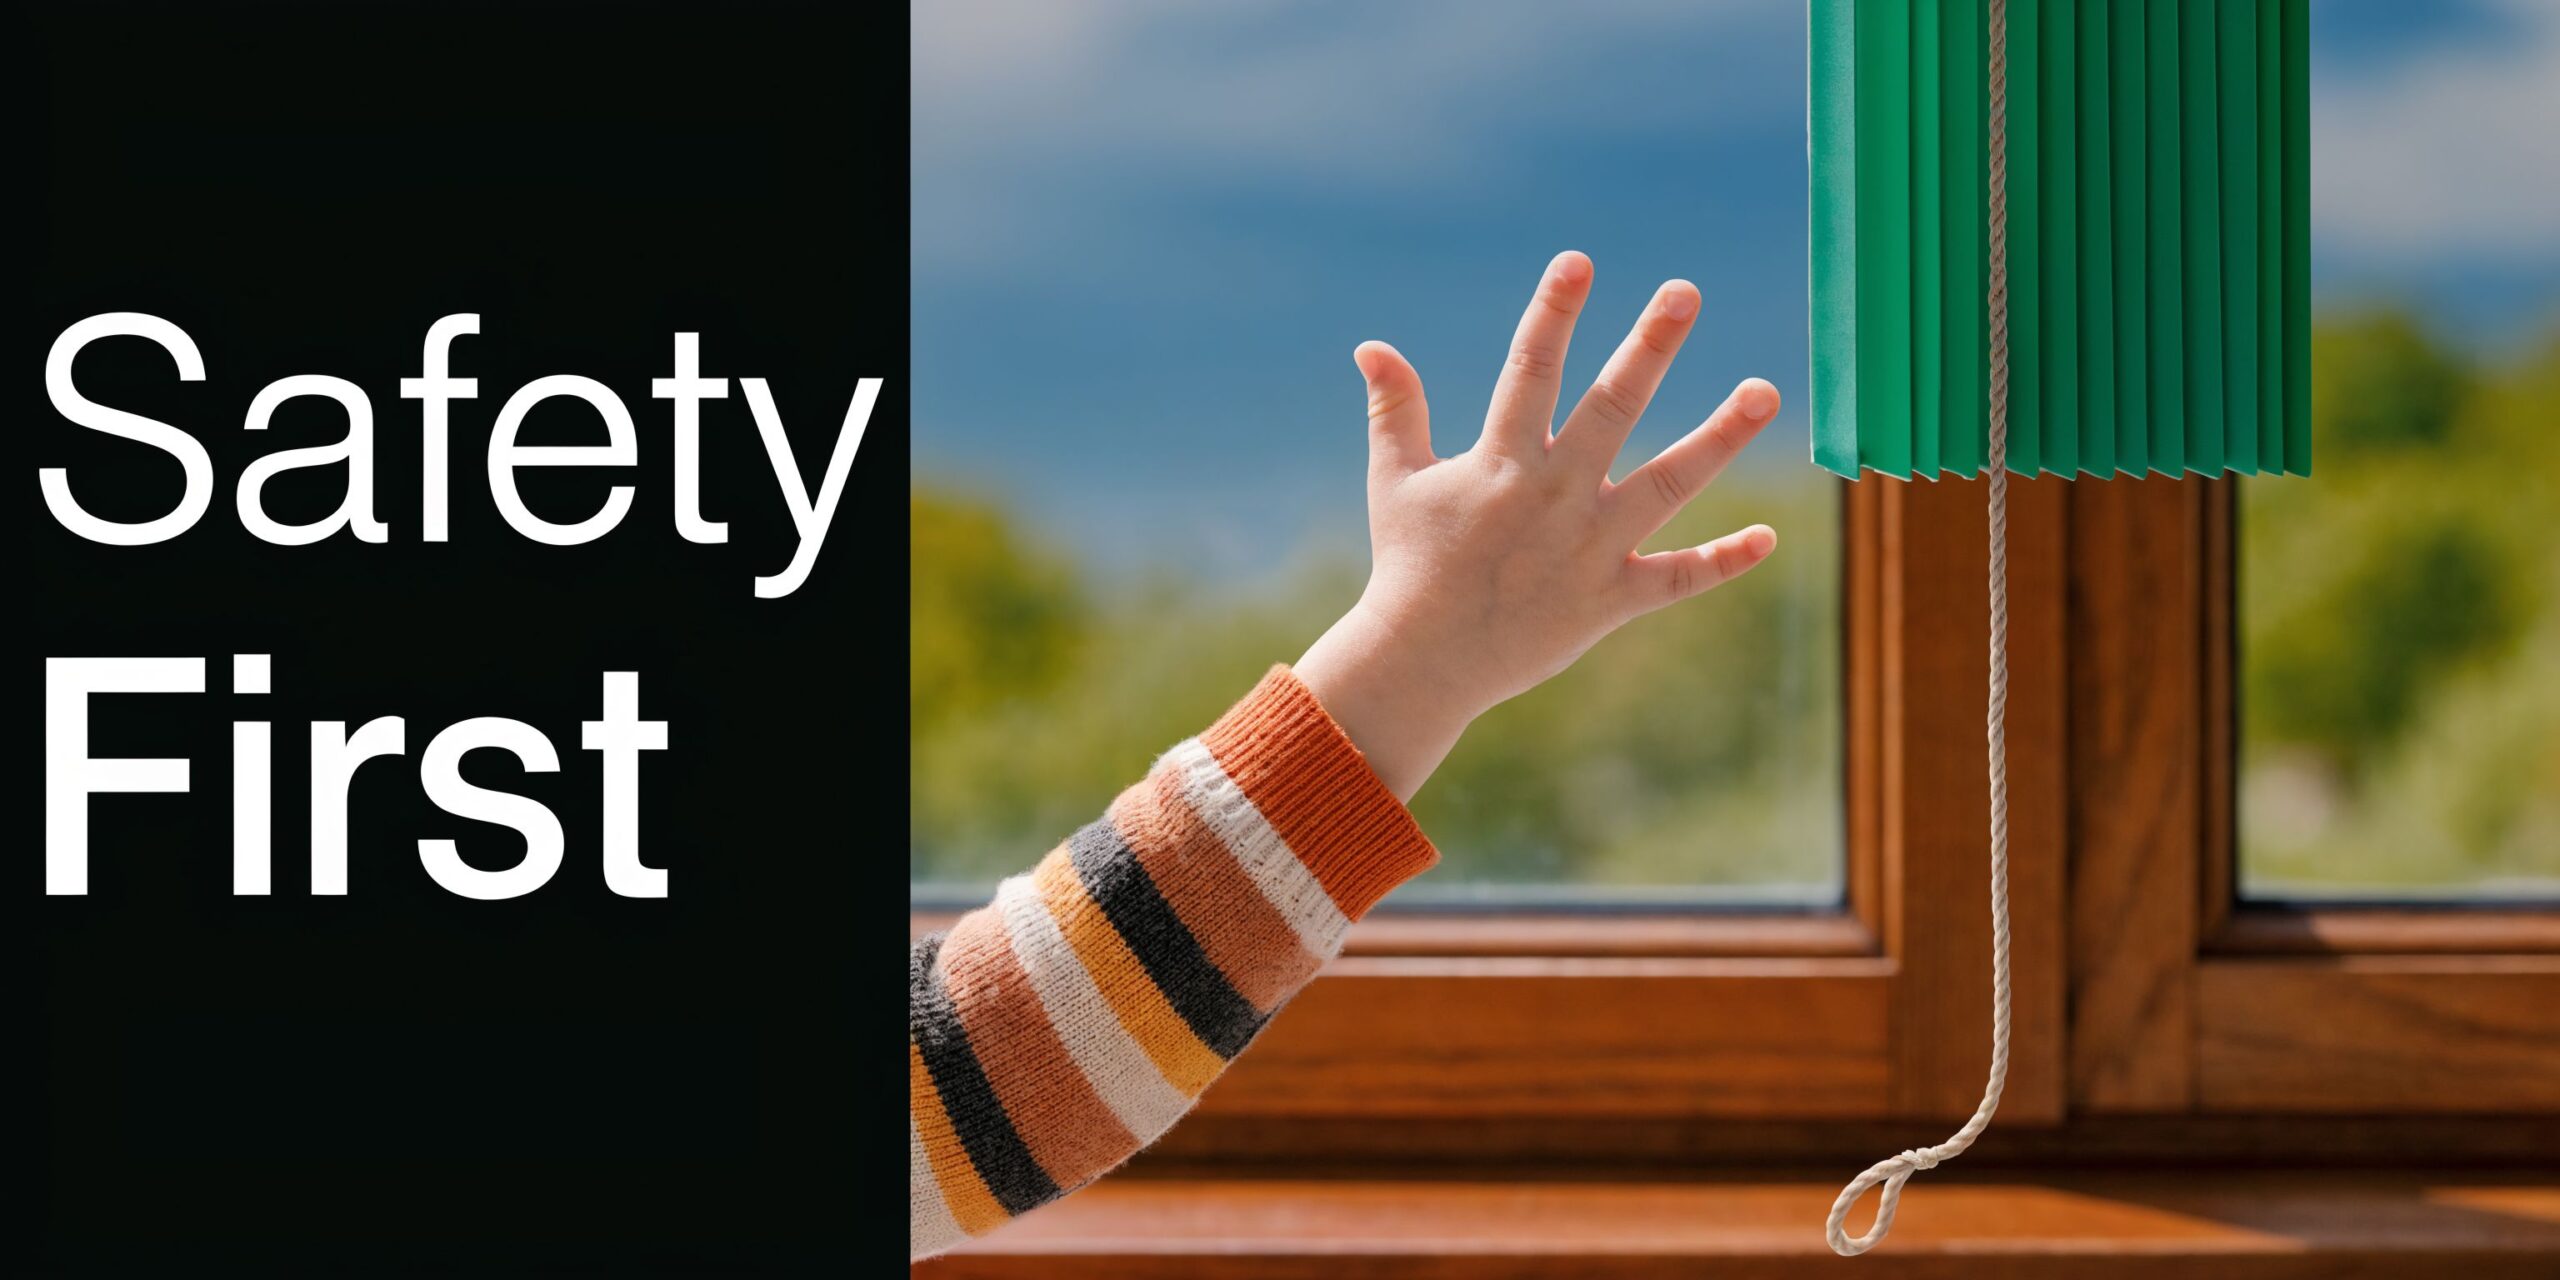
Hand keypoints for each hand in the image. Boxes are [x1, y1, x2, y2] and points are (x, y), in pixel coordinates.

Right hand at [1294, 250, 1780, 800]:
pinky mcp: (1611, 600)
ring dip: (1718, 437)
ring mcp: (1589, 549)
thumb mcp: (1395, 481)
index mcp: (1501, 462)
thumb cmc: (1411, 564)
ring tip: (1765, 390)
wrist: (1423, 662)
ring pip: (1667, 484)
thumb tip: (1371, 346)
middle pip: (1611, 408)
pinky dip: (1721, 562)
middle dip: (1648, 347)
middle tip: (1684, 292)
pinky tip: (1768, 538)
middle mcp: (1553, 496)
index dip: (1552, 313)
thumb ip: (1395, 411)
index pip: (1531, 371)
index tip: (1577, 261)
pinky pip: (1677, 579)